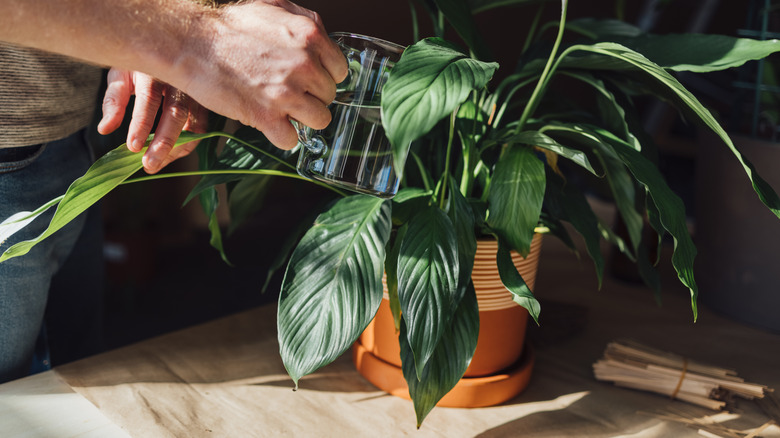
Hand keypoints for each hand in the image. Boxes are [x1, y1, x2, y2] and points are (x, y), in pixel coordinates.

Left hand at [97, 68, 208, 173]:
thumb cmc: (138, 64)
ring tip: (158, 164)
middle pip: (177, 114)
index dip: (141, 125)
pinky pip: (202, 127)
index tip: (133, 147)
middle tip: (149, 165)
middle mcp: (180, 79)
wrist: (165, 47)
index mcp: (155, 69)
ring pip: (194, 124)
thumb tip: (104, 129)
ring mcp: (197, 90)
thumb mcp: (120, 75)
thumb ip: (113, 101)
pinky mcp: (206, 101)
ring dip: (177, 148)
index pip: (149, 100)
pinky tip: (172, 154)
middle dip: (163, 143)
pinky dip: (189, 144)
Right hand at [177, 0, 347, 149]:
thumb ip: (306, 23)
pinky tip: (268, 122)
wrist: (192, 42)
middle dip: (310, 96)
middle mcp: (304, 64)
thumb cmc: (229, 26)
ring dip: (301, 118)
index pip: (340, 71)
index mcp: (309, 36)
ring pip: (319, 120)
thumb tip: (324, 41)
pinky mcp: (266, 116)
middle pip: (329, 96)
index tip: (308, 79)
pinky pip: (291, 140)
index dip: (323, 76)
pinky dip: (281, 136)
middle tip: (286, 91)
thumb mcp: (275, 6)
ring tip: (281, 109)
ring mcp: (287, 93)